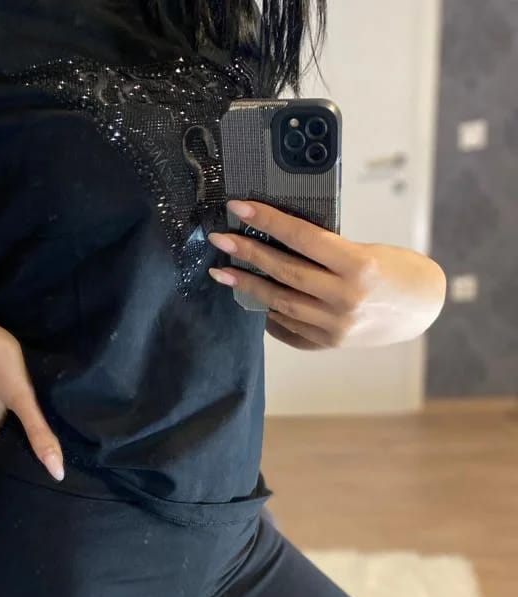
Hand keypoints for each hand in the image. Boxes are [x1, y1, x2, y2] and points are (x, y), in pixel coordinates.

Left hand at [207, 200, 446, 349]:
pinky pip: (290, 329)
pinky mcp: (330, 343)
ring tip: (225, 272)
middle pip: (285, 272)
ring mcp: (335, 325)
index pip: (302, 237)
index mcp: (357, 265)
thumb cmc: (397, 270)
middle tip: (220, 239)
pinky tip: (253, 301)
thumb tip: (279, 238)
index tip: (239, 208)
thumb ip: (327, 250)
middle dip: (247, 254)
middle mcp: (344, 298)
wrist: (422, 309)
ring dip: (249, 286)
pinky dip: (269, 314)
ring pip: (280, 303)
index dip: (267, 221)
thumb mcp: (368, 249)